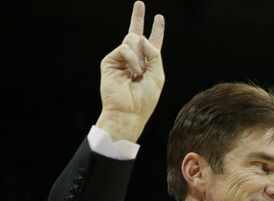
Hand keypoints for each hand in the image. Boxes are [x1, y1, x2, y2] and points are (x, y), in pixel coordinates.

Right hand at [96, 1, 165, 141]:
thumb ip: (154, 54)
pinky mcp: (110, 61)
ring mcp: (121, 59)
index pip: (153, 43)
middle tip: (139, 3)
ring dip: (139, 58)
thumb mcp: (158, 75)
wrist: (129, 111)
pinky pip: (125, 49)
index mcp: (148, 64)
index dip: (156, 31)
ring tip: (137, 75)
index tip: (159, 18)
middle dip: (138, 18)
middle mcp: (134, 59)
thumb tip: (139, 37)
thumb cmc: (145, 99)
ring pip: (132, 41)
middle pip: (136, 34)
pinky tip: (132, 73)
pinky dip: (132, 60)